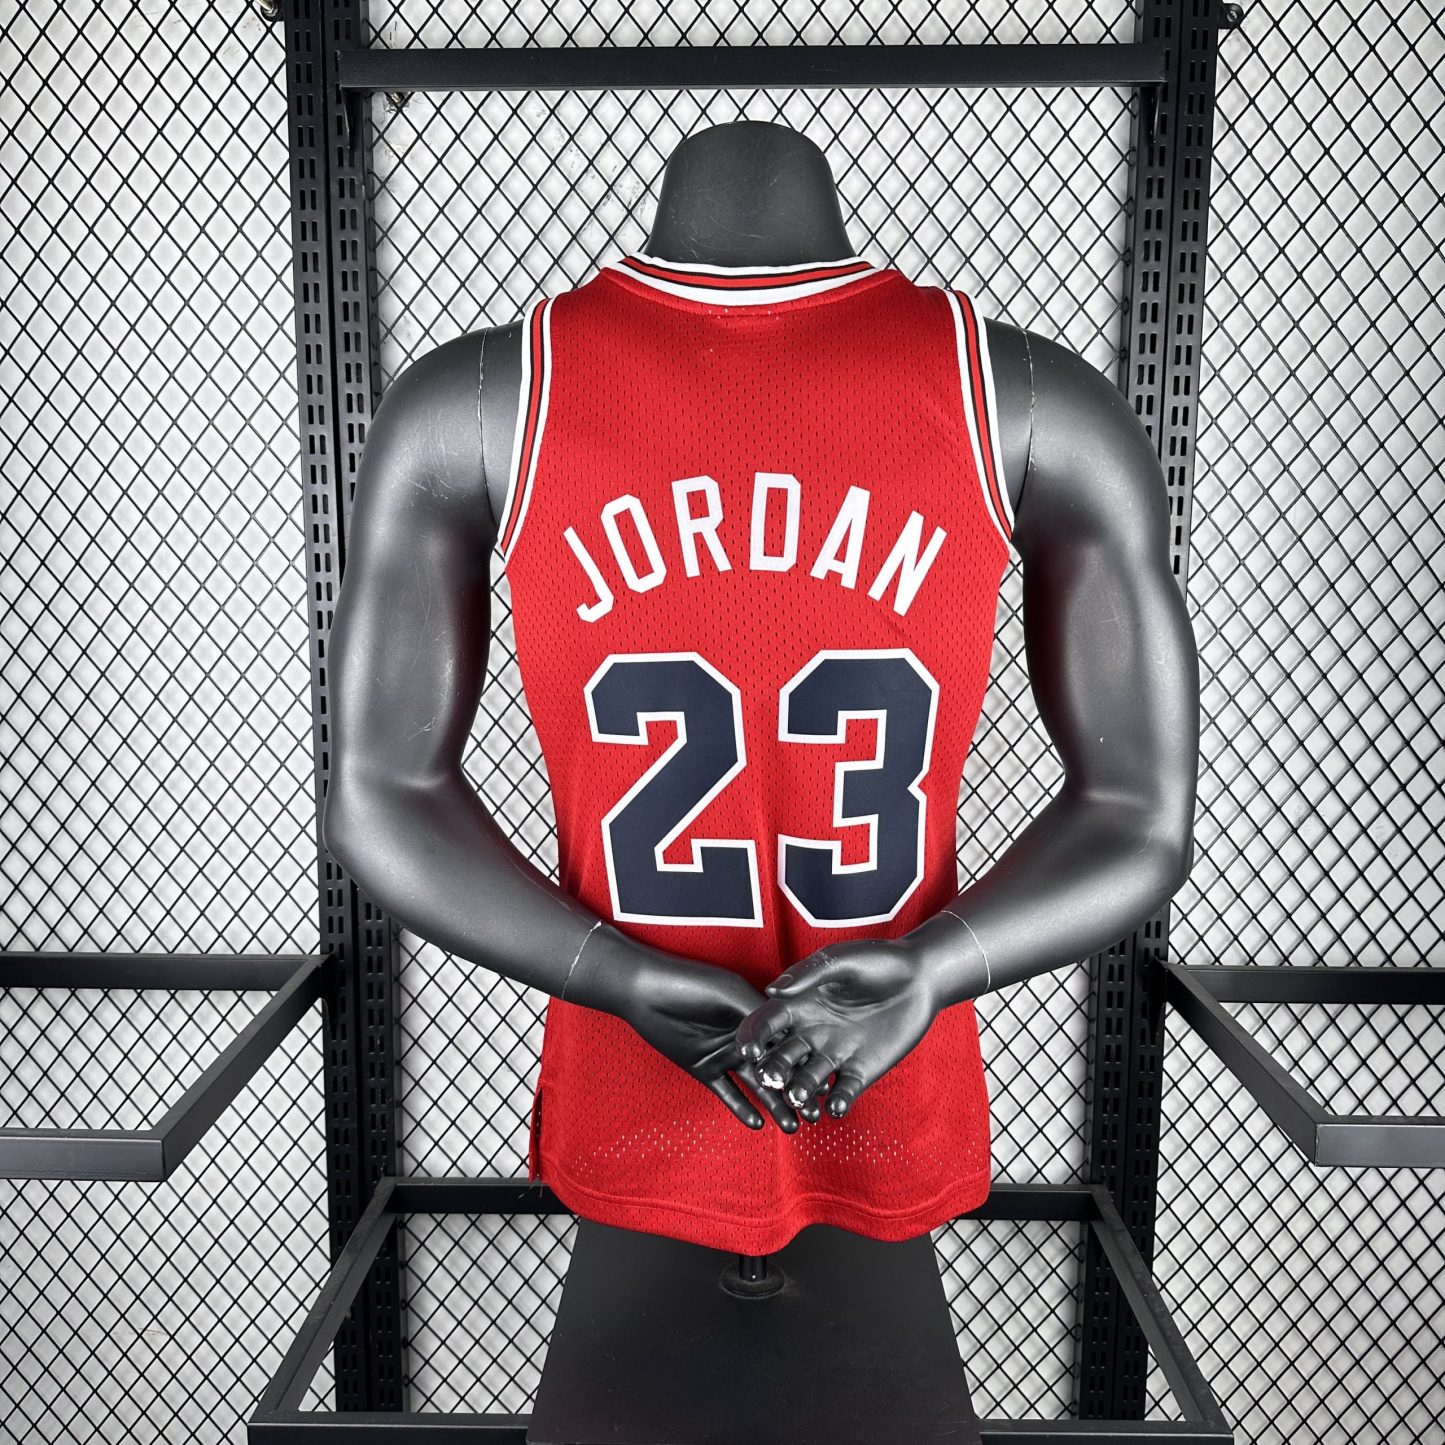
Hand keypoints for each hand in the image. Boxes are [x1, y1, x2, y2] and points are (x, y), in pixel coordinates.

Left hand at [619, 950, 800, 1133]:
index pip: (787, 1044)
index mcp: (756, 1015)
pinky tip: (757, 1124)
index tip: (826, 1086)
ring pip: (755, 1085)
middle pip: (775, 1069)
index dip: (805, 1065)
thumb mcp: (730, 994)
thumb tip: (789, 1040)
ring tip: (791, 1127)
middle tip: (813, 1116)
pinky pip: (726, 1092)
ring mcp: (724, 1053)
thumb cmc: (689, 983)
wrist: (645, 991)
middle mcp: (744, 1036)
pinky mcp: (703, 1068)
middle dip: (794, 1091)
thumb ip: (758, 1018)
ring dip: (773, 1106)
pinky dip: (741, 1108)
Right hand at [736, 939, 941, 1119]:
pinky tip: (836, 1106)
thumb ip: (809, 973)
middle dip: (774, 1070)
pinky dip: (838, 1102)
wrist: (920, 978)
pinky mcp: (860, 1071)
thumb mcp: (842, 959)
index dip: (755, 1036)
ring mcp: (834, 1054)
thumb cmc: (878, 961)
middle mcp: (810, 1033)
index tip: (749, 1050)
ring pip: (809, 1079)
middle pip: (782, 1056)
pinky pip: (844, 1091)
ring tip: (800, 1098)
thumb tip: (772, 989)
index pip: (766, 1023)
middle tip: (771, 1078)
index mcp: (798, 1005)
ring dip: (801, 1091)